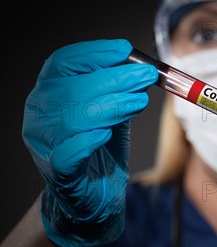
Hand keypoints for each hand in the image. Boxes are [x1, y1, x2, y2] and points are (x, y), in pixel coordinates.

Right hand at [22, 39, 156, 246]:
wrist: (92, 197)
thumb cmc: (99, 150)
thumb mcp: (112, 113)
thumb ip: (120, 92)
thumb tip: (142, 70)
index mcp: (50, 93)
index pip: (63, 63)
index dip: (94, 53)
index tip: (125, 50)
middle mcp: (40, 115)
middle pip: (72, 87)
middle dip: (114, 79)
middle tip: (146, 77)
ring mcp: (45, 144)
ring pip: (73, 118)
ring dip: (111, 106)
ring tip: (139, 102)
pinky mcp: (58, 173)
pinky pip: (67, 154)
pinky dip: (87, 141)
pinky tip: (106, 134)